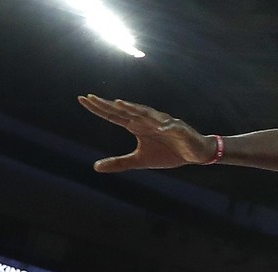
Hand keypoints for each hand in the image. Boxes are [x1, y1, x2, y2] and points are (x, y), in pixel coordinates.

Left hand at [77, 95, 217, 170]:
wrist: (195, 153)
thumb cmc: (168, 153)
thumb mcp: (140, 160)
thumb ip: (119, 162)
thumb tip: (95, 167)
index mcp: (136, 126)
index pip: (114, 115)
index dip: (99, 108)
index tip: (82, 99)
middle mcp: (147, 120)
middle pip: (126, 110)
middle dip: (109, 104)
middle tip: (91, 97)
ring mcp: (163, 123)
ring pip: (147, 114)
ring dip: (134, 109)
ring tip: (120, 103)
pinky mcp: (180, 129)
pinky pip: (172, 127)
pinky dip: (167, 126)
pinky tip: (160, 127)